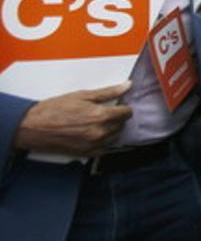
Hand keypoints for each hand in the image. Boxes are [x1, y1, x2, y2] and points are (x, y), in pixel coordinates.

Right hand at [13, 82, 133, 157]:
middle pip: (121, 125)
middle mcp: (100, 132)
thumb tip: (127, 86)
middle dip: (116, 118)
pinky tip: (93, 134)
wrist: (33, 127)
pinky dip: (103, 142)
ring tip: (96, 122)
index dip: (123, 107)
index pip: (126, 113)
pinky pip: (105, 149)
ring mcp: (93, 144)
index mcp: (100, 116)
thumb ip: (108, 92)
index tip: (118, 105)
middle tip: (103, 112)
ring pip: (115, 137)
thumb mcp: (82, 95)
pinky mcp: (87, 154)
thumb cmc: (54, 109)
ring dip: (111, 129)